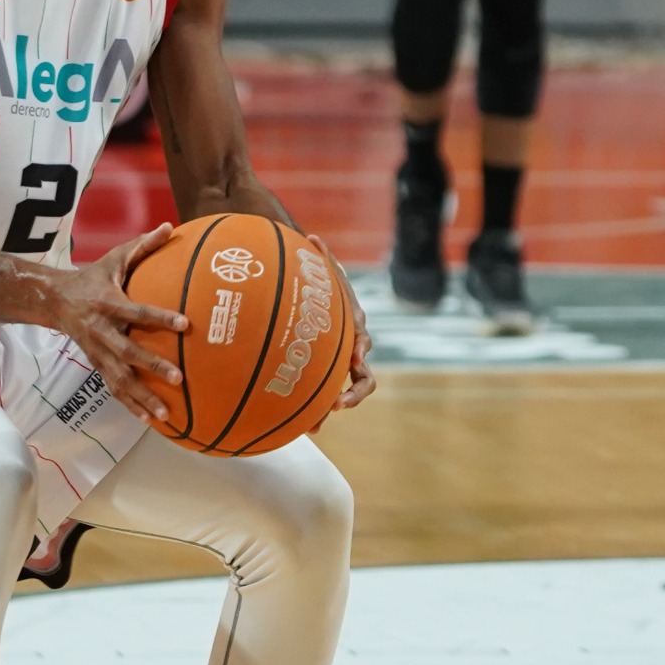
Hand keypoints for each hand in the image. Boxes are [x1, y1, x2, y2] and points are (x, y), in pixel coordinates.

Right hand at [50, 223, 185, 422]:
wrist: (54, 301)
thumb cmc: (93, 277)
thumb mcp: (114, 258)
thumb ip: (143, 245)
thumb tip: (171, 226)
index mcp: (107, 303)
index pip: (137, 311)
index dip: (160, 317)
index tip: (186, 324)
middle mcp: (101, 331)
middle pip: (127, 352)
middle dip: (152, 367)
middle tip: (179, 379)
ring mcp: (96, 352)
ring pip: (119, 379)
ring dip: (141, 398)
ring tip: (166, 414)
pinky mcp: (96, 365)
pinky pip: (113, 388)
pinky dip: (131, 405)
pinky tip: (151, 420)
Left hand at [309, 235, 375, 413]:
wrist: (326, 305)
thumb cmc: (325, 288)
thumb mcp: (325, 273)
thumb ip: (320, 258)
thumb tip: (311, 237)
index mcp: (354, 328)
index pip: (362, 340)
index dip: (359, 348)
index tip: (354, 356)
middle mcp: (353, 352)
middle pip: (364, 378)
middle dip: (354, 392)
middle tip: (340, 403)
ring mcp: (342, 368)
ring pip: (346, 394)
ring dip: (334, 407)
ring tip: (316, 425)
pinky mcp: (328, 377)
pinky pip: (325, 398)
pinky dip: (315, 413)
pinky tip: (300, 427)